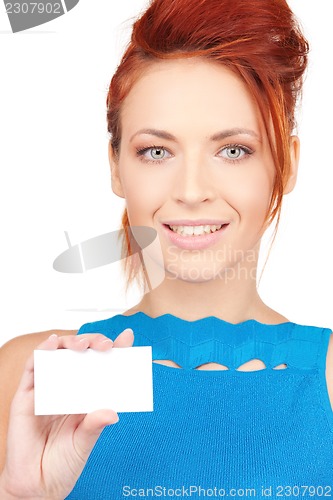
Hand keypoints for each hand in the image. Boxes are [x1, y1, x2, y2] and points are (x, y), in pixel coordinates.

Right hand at [0, 329, 133, 499]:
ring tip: (84, 345)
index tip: (127, 339)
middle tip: (106, 345)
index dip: (115, 350)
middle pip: (80, 354)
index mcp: (85, 396)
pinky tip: (52, 345)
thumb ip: (95, 425)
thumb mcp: (85, 443)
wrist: (36, 486)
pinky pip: (32, 366)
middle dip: (94, 342)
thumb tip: (112, 412)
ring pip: (58, 354)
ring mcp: (47, 388)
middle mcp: (67, 388)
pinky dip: (42, 351)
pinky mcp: (26, 395)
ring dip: (71, 342)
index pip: (102, 366)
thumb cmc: (62, 464)